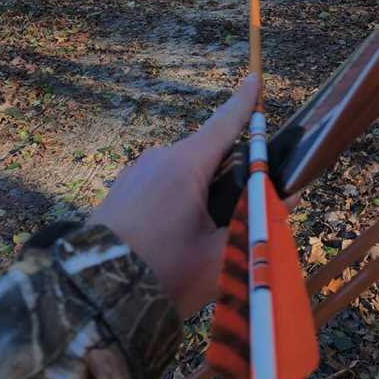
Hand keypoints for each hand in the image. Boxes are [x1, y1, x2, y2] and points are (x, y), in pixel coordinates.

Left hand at [88, 74, 258, 318]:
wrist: (90, 299)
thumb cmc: (164, 274)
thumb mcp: (224, 254)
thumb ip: (258, 223)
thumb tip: (288, 199)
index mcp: (185, 166)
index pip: (224, 124)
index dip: (244, 103)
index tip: (256, 79)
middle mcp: (158, 159)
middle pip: (208, 155)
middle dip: (230, 177)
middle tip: (241, 216)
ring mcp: (134, 174)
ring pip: (184, 174)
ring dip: (202, 196)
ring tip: (204, 240)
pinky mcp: (120, 193)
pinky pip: (161, 188)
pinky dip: (178, 204)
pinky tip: (177, 242)